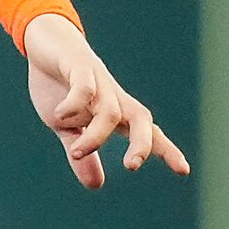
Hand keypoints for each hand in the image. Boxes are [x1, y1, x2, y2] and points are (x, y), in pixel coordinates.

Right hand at [22, 14, 190, 189]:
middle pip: (140, 119)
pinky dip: (74, 104)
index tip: (183, 171)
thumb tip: (96, 185)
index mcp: (114, 110)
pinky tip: (59, 114)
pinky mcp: (78, 66)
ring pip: (109, 112)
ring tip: (77, 152)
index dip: (165, 150)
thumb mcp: (65, 126)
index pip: (146, 132)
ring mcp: (98, 80)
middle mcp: (113, 96)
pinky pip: (85, 88)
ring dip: (96, 136)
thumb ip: (81, 153)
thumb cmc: (58, 84)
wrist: (44, 42)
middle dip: (142, 143)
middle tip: (132, 166)